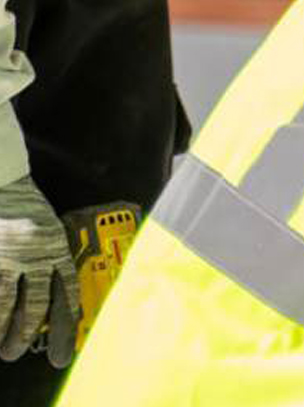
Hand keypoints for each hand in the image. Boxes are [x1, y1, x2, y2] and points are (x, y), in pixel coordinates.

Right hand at [0, 176, 77, 366]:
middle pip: (35, 305)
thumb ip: (52, 257)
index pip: (66, 290)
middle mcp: (35, 255)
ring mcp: (9, 258)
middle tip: (16, 353)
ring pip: (5, 305)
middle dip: (25, 334)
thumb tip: (55, 289)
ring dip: (2, 330)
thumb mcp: (49, 230)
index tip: (64, 346)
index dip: (64, 322)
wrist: (4, 182)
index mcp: (56, 248)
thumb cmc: (27, 208)